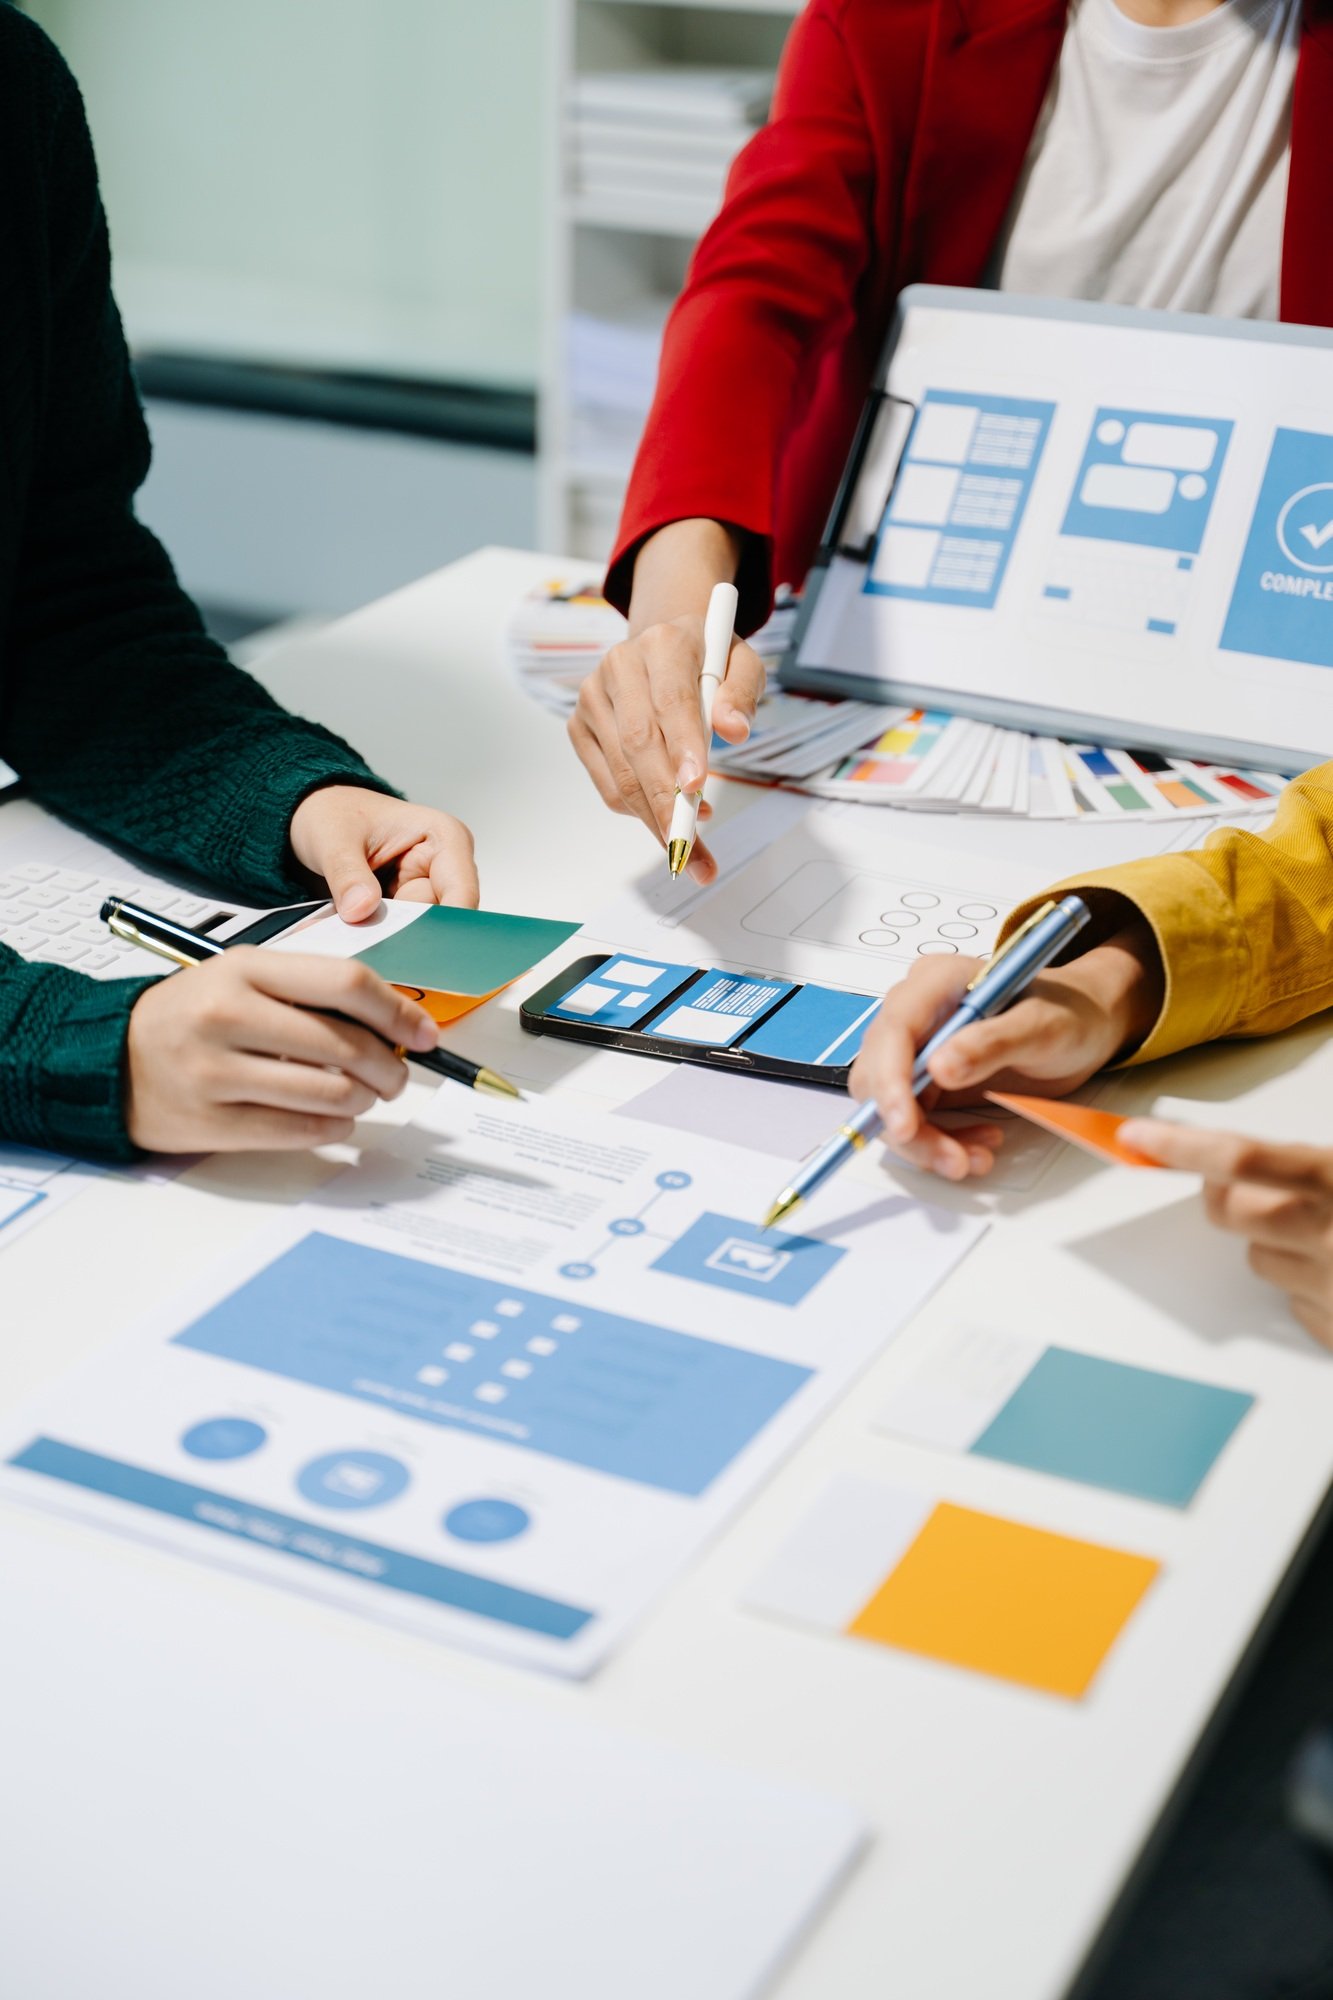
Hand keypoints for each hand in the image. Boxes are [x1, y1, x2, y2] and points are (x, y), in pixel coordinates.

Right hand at [124, 948, 438, 1153]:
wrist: (110, 1058)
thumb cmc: (191, 1015)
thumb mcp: (244, 977)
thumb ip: (311, 990)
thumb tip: (394, 1020)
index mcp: (245, 969)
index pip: (346, 984)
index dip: (399, 1011)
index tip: (423, 1032)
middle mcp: (229, 1016)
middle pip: (346, 1045)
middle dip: (391, 1066)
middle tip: (398, 1074)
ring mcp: (217, 1072)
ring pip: (331, 1093)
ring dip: (366, 1099)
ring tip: (364, 1095)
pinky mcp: (212, 1122)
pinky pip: (302, 1130)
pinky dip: (336, 1127)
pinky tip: (336, 1118)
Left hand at [288, 785, 477, 920]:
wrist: (321, 817)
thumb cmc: (336, 813)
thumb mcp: (333, 838)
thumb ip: (347, 875)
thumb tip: (361, 910)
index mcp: (444, 838)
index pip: (461, 893)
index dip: (444, 926)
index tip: (414, 947)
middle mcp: (444, 867)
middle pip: (441, 919)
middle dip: (404, 932)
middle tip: (366, 935)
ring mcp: (426, 891)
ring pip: (418, 932)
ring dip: (384, 936)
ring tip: (350, 927)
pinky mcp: (407, 910)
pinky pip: (398, 934)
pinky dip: (374, 937)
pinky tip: (351, 931)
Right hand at [567, 519, 762, 884]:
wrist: (662, 646)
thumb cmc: (706, 660)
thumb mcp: (741, 664)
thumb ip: (741, 694)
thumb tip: (735, 731)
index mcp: (662, 645)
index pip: (672, 701)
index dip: (683, 747)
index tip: (695, 787)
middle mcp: (620, 667)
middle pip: (638, 744)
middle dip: (665, 801)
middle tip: (688, 845)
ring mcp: (593, 698)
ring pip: (621, 773)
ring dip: (654, 817)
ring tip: (690, 844)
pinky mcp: (580, 726)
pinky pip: (608, 783)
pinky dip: (638, 810)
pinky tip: (666, 813)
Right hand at [847, 922, 1163, 1179]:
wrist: (1086, 1025)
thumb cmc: (1068, 1012)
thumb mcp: (1042, 1025)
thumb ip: (992, 1042)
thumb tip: (940, 1068)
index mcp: (936, 982)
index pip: (893, 1031)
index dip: (890, 1082)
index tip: (905, 1126)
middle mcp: (917, 1013)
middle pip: (878, 1075)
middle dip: (907, 1125)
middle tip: (952, 1160)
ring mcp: (919, 1048)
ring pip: (890, 1106)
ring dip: (925, 1142)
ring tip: (977, 1158)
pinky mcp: (928, 1080)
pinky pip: (915, 1120)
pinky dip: (941, 1143)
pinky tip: (981, 1144)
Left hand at [1120, 1121, 1332, 1347]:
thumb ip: (1300, 1165)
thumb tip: (1225, 1163)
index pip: (1238, 1159)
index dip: (1180, 1146)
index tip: (1138, 1137)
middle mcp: (1330, 1235)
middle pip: (1228, 1212)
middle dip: (1224, 1196)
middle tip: (1246, 1187)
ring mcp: (1331, 1287)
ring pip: (1256, 1259)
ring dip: (1272, 1245)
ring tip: (1325, 1234)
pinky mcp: (1332, 1328)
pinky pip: (1289, 1301)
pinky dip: (1304, 1286)